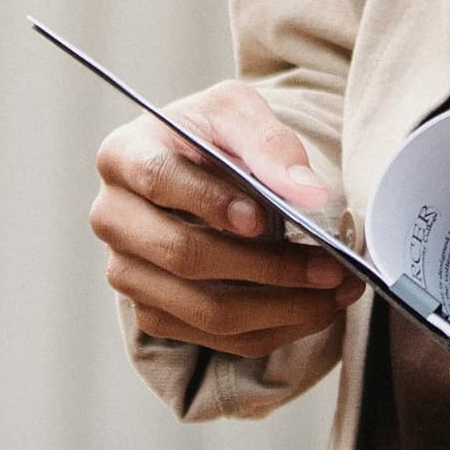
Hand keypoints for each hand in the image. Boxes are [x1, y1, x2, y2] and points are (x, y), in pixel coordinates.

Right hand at [89, 79, 363, 357]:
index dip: (210, 202)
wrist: (195, 165)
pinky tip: (314, 309)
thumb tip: (306, 193)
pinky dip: (271, 330)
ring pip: (204, 310)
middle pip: (184, 256)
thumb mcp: (237, 111)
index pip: (159, 180)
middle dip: (267, 268)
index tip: (264, 218)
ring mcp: (127, 272)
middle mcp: (113, 217)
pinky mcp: (151, 311)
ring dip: (280, 309)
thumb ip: (268, 142)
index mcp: (124, 155)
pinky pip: (214, 338)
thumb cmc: (211, 135)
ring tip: (336, 292)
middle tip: (331, 267)